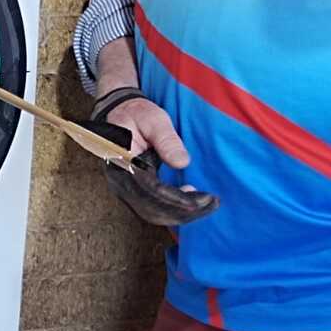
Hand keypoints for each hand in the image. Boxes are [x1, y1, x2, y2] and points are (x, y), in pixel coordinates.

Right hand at [104, 97, 218, 225]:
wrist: (120, 115)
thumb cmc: (137, 115)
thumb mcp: (154, 119)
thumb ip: (167, 140)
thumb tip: (183, 163)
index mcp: (123, 163)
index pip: (151, 190)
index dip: (177, 199)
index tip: (202, 199)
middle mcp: (120, 182)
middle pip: (152, 209)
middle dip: (184, 212)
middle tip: (211, 204)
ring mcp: (124, 190)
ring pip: (152, 214)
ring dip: (180, 215)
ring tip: (206, 206)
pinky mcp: (132, 193)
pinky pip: (151, 210)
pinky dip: (173, 212)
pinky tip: (192, 205)